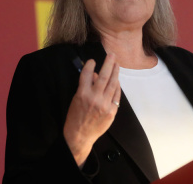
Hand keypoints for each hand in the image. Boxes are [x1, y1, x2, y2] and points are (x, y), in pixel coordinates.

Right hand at [63, 53, 120, 167]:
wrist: (80, 135)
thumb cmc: (75, 116)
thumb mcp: (76, 100)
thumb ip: (86, 87)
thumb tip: (94, 75)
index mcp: (82, 94)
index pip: (86, 74)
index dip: (89, 65)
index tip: (92, 60)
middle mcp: (94, 98)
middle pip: (103, 76)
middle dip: (108, 64)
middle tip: (112, 55)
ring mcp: (104, 105)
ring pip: (112, 84)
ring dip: (115, 73)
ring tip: (117, 65)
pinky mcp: (112, 111)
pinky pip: (116, 96)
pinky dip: (117, 87)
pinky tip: (117, 81)